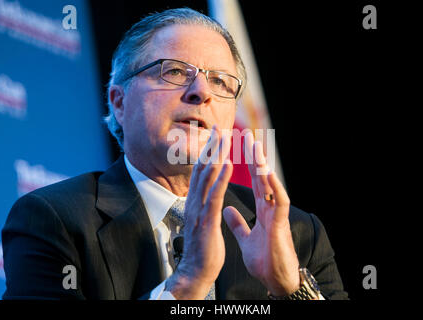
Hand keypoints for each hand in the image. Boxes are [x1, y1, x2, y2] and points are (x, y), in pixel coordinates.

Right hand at [166, 126, 232, 298]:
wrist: (196, 271)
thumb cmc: (202, 247)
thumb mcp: (202, 221)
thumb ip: (204, 205)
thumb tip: (206, 194)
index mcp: (194, 201)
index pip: (201, 172)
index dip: (208, 153)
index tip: (216, 136)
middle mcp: (193, 201)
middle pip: (202, 168)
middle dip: (211, 147)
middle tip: (219, 127)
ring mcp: (198, 210)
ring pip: (207, 177)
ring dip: (216, 156)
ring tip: (224, 138)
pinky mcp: (206, 220)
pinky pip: (214, 195)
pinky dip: (221, 178)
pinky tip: (228, 164)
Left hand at [223, 132, 299, 295]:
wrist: (275, 281)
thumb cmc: (264, 260)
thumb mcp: (246, 238)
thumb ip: (238, 223)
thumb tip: (226, 209)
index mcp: (262, 210)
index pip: (252, 182)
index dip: (245, 165)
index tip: (238, 149)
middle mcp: (270, 208)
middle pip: (261, 178)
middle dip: (254, 157)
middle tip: (247, 136)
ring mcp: (276, 215)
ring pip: (271, 185)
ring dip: (264, 166)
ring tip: (256, 147)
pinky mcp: (281, 224)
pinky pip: (280, 202)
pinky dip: (275, 187)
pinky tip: (268, 173)